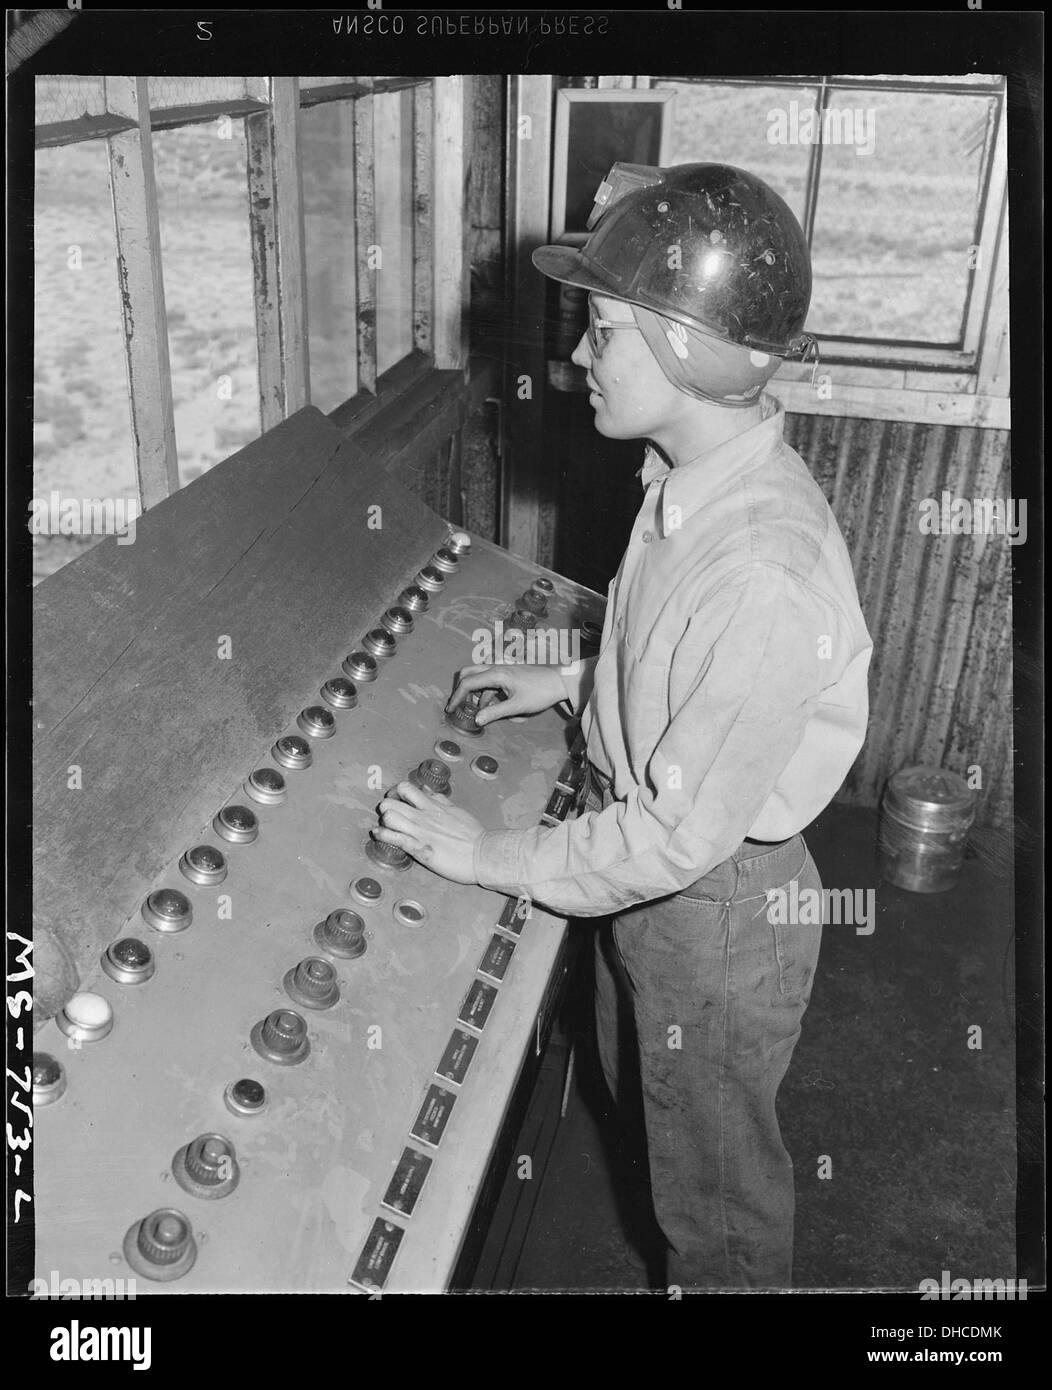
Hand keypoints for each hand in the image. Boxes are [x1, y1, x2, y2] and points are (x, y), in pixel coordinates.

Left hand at [375, 781, 485, 884]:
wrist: (483, 854)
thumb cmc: (473, 835)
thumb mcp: (456, 810)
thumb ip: (440, 800)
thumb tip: (426, 791)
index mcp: (433, 806)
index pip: (405, 788)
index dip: (394, 794)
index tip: (396, 801)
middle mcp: (423, 816)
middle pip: (390, 802)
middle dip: (386, 808)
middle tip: (390, 816)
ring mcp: (420, 831)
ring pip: (389, 817)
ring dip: (384, 822)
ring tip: (387, 828)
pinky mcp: (419, 848)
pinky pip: (394, 839)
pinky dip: (383, 837)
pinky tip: (380, 837)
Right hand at [446, 663, 567, 726]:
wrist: (559, 681)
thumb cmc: (540, 692)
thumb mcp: (517, 706)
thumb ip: (495, 713)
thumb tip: (476, 720)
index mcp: (497, 674)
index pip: (468, 683)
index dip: (456, 696)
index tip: (450, 709)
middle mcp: (496, 668)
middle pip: (469, 673)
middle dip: (460, 689)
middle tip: (458, 706)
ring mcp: (502, 669)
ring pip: (478, 677)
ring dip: (473, 693)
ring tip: (475, 711)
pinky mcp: (507, 673)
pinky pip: (489, 681)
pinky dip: (484, 693)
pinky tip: (490, 707)